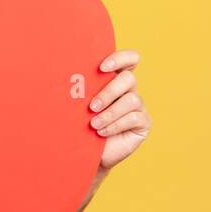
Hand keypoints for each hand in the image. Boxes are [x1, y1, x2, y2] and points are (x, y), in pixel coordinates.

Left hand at [88, 49, 150, 171]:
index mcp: (114, 79)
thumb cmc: (80, 124)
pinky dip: (115, 125)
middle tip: (92, 107)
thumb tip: (67, 78)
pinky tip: (102, 132)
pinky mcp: (143, 122)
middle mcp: (129, 90)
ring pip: (132, 100)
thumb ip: (81, 90)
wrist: (86, 153)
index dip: (120, 58)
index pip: (129, 59)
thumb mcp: (78, 105)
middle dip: (109, 92)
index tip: (102, 68)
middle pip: (128, 79)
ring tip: (93, 124)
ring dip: (110, 113)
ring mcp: (138, 106)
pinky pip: (134, 117)